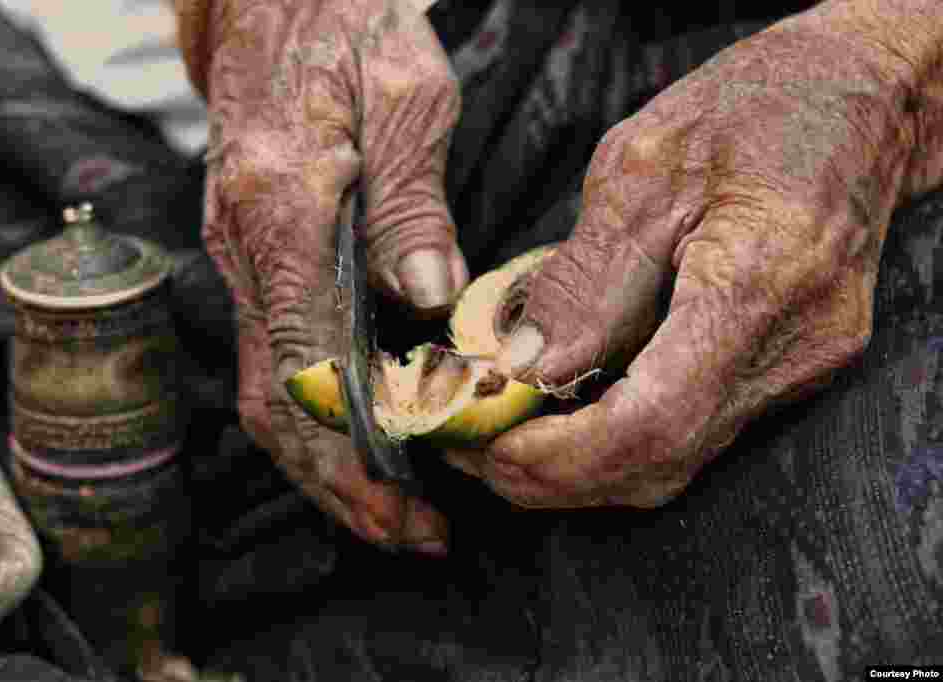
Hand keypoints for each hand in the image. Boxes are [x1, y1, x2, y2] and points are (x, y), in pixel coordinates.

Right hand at [192, 0, 466, 550]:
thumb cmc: (343, 25)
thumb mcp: (404, 93)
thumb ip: (413, 199)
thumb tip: (430, 293)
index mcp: (281, 208)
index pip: (311, 359)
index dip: (358, 445)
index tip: (412, 499)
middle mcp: (245, 249)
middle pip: (278, 402)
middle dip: (341, 484)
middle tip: (414, 534)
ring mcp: (241, 258)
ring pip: (272, 392)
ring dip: (330, 466)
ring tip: (398, 511)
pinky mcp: (255, 260)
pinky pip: (280, 359)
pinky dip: (323, 417)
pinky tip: (370, 442)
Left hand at [448, 2, 942, 507]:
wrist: (855, 99)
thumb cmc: (750, 109)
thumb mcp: (642, 167)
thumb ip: (586, 279)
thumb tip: (524, 368)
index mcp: (760, 280)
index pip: (654, 419)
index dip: (561, 454)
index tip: (486, 446)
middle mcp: (796, 346)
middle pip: (662, 460)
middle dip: (554, 475)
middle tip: (472, 448)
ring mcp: (804, 366)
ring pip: (677, 461)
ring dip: (581, 466)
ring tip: (502, 435)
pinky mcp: (792, 370)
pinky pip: (696, 431)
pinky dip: (621, 440)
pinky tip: (566, 415)